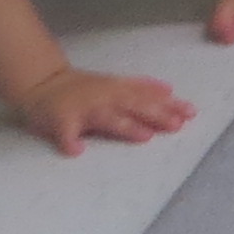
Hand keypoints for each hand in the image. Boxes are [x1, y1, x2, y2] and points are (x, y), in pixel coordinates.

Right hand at [14, 63, 193, 155]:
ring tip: (145, 136)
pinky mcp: (60, 121)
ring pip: (107, 118)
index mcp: (117, 89)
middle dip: (156, 114)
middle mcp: (104, 97)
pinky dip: (69, 141)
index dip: (170, 105)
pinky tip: (77, 151)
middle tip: (177, 125)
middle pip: (134, 106)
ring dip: (126, 126)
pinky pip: (64, 133)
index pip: (148, 97)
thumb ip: (139, 87)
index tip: (191, 113)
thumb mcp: (114, 82)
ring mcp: (82, 109)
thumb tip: (169, 89)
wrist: (42, 83)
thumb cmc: (83, 88)